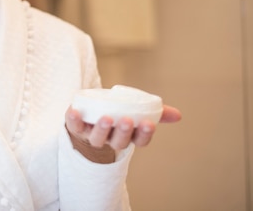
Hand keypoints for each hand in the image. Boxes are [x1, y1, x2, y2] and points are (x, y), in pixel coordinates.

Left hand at [65, 104, 181, 161]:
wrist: (87, 120)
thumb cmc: (116, 114)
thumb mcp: (135, 111)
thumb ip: (156, 112)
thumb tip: (178, 115)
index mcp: (127, 136)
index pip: (139, 141)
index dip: (144, 134)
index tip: (149, 124)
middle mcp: (110, 140)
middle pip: (119, 142)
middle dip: (123, 132)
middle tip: (127, 120)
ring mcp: (92, 135)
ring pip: (98, 138)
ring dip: (102, 129)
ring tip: (106, 118)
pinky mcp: (76, 128)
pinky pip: (74, 127)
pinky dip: (73, 120)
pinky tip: (74, 112)